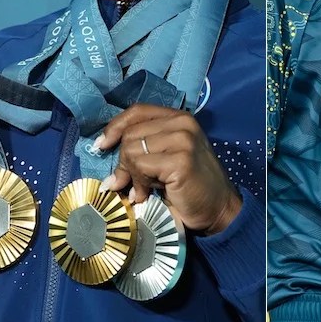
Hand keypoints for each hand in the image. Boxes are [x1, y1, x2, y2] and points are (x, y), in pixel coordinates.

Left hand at [95, 104, 240, 234]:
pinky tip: (147, 194)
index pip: (137, 111)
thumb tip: (103, 149)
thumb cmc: (189, 185)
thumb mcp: (164, 157)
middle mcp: (182, 123)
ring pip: (131, 150)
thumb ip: (141, 146)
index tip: (101, 145)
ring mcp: (183, 140)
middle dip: (123, 162)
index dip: (115, 126)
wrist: (219, 210)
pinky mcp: (181, 160)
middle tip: (125, 184)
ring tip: (141, 191)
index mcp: (179, 117)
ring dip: (131, 176)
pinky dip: (139, 183)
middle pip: (130, 134)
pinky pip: (140, 166)